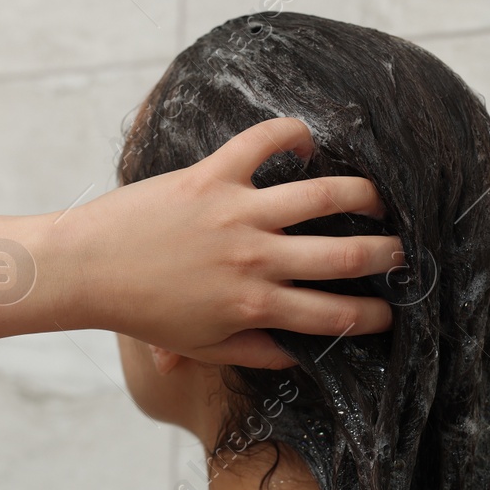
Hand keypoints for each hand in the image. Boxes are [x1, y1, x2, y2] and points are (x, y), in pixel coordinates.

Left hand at [51, 116, 399, 368]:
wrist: (86, 269)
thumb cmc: (142, 311)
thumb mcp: (201, 345)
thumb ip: (253, 352)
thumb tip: (298, 356)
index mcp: (253, 304)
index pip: (331, 313)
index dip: (372, 316)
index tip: (392, 314)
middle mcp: (254, 258)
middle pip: (343, 256)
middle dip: (385, 255)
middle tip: (403, 251)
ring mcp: (235, 213)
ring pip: (321, 195)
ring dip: (361, 193)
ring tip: (376, 196)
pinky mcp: (210, 175)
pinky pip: (263, 142)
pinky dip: (292, 134)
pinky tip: (308, 140)